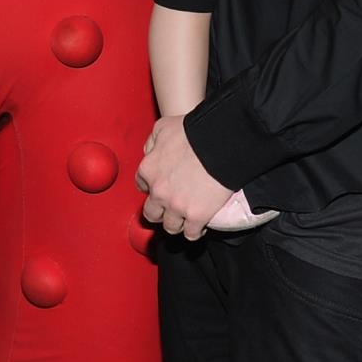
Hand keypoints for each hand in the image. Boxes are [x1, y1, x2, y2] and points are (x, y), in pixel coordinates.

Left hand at [136, 116, 233, 240]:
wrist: (220, 145)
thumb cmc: (193, 133)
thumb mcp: (163, 127)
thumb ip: (152, 141)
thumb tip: (150, 152)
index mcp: (148, 170)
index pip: (141, 185)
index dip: (151, 187)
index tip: (160, 188)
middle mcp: (158, 192)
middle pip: (151, 213)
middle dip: (159, 212)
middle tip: (169, 209)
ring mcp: (177, 206)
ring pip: (170, 227)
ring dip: (176, 224)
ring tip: (185, 220)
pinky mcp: (197, 216)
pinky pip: (192, 234)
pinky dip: (195, 233)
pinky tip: (200, 227)